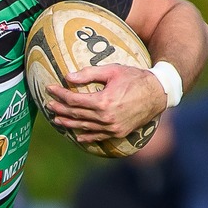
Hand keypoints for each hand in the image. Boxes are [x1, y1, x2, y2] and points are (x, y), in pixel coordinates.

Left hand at [40, 65, 166, 143]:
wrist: (158, 93)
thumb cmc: (136, 78)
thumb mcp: (113, 71)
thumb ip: (90, 74)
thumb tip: (68, 77)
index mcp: (103, 101)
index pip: (74, 99)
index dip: (60, 94)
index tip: (50, 88)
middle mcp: (106, 118)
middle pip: (76, 114)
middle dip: (60, 109)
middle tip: (48, 104)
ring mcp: (112, 127)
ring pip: (84, 127)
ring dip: (68, 124)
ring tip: (56, 119)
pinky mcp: (118, 133)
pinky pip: (98, 137)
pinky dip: (87, 137)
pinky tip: (77, 136)